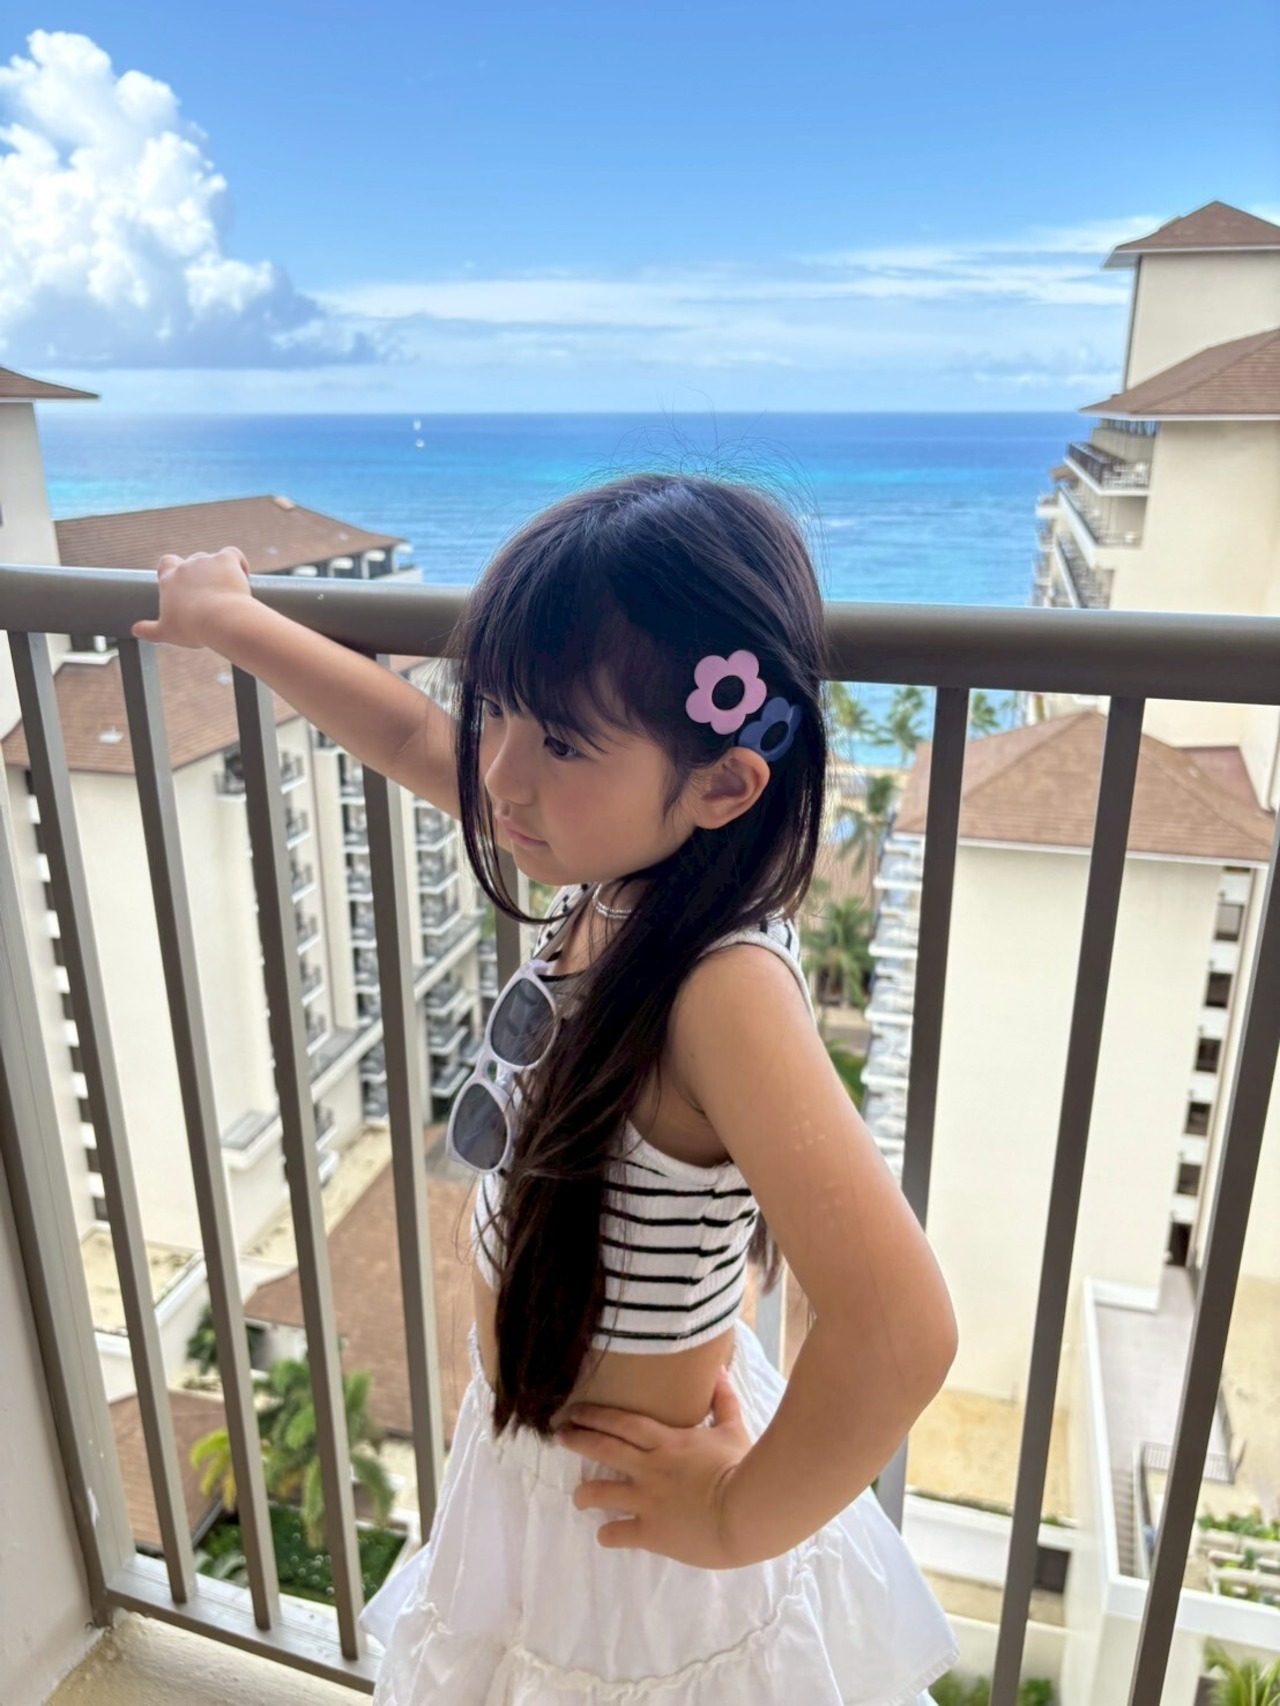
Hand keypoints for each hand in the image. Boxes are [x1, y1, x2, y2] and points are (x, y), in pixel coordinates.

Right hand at [131, 547, 253, 649]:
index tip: (184, 586)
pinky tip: (243, 576)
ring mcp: (206, 560)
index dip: (175, 570)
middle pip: (192, 562)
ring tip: (227, 593)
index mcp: (169, 580)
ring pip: (212, 559)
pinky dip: (239, 563)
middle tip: (209, 595)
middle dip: (200, 574)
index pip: (166, 563)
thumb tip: (135, 630)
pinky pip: (233, 553)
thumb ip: (149, 630)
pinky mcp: (226, 559)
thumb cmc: (192, 628)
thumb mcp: (166, 632)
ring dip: (219, 572)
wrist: (220, 620)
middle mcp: (185, 566)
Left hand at [555, 1368, 751, 1569]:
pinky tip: (604, 1534)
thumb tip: (720, 1372)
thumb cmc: (740, 1469)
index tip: (576, 1411)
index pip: (622, 1422)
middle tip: (559, 1435)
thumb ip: (723, 1402)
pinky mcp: (651, 1532)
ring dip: (585, 1493)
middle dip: (579, 1440)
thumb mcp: (733, 1430)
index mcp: (666, 1441)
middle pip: (604, 1448)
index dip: (596, 1415)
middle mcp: (649, 1468)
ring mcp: (647, 1501)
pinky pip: (619, 1532)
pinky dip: (608, 1533)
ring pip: (603, 1492)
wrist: (744, 1514)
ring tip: (577, 1496)